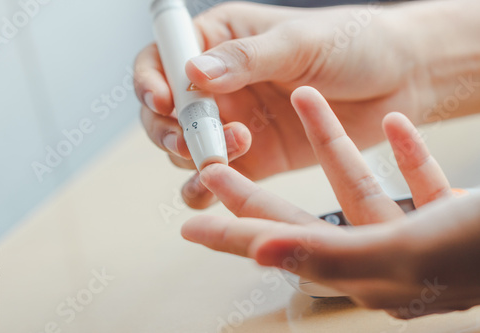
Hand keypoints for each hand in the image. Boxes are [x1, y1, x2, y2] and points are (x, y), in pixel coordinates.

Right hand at [135, 1, 478, 207]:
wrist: (397, 80)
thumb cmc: (352, 43)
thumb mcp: (298, 42)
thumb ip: (245, 60)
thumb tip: (193, 74)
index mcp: (220, 42)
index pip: (161, 59)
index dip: (151, 81)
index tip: (163, 100)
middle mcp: (218, 85)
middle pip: (165, 112)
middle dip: (169, 129)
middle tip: (192, 139)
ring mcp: (232, 123)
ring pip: (185, 149)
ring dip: (194, 156)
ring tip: (235, 148)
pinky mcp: (252, 159)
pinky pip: (214, 179)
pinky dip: (205, 188)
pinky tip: (216, 186)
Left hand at [181, 87, 479, 317]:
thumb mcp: (406, 252)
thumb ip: (330, 255)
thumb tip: (262, 253)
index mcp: (364, 273)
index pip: (280, 249)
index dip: (233, 234)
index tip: (189, 220)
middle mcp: (381, 261)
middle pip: (303, 220)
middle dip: (260, 191)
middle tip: (215, 168)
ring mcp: (414, 238)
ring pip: (361, 185)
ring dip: (336, 143)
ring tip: (309, 101)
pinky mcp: (446, 217)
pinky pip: (415, 180)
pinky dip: (399, 153)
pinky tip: (388, 125)